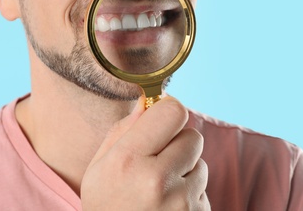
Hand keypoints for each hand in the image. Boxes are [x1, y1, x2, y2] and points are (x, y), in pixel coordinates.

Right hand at [81, 96, 210, 209]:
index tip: (162, 116)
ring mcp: (182, 203)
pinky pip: (204, 188)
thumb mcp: (99, 166)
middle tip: (159, 158)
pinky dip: (190, 191)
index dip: (169, 110)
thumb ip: (123, 130)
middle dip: (178, 141)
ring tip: (161, 188)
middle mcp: (158, 181)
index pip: (173, 112)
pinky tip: (168, 205)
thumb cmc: (105, 205)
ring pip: (201, 163)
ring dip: (185, 169)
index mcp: (128, 161)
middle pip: (193, 135)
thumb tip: (149, 102)